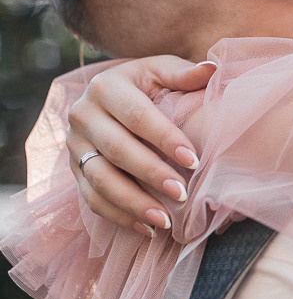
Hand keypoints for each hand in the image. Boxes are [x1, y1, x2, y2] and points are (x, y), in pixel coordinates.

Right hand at [67, 57, 215, 235]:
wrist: (109, 98)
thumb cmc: (145, 85)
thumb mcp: (161, 71)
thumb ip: (184, 74)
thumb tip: (213, 69)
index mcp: (106, 87)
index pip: (137, 116)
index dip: (165, 139)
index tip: (194, 160)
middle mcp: (83, 115)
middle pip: (117, 150)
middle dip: (151, 174)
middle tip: (183, 194)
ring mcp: (75, 146)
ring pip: (100, 179)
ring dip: (133, 203)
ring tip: (165, 221)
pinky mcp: (74, 170)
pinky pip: (91, 199)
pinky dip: (119, 217)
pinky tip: (147, 229)